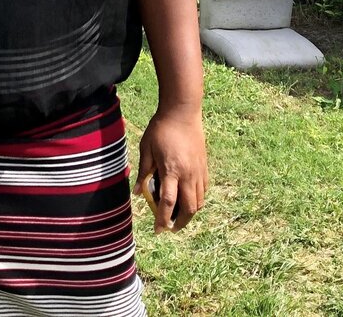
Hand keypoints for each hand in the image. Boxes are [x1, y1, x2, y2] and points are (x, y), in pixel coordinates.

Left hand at [134, 107, 206, 233]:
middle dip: (180, 223)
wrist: (183, 111)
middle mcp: (188, 174)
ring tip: (179, 216)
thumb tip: (137, 193)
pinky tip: (188, 199)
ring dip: (190, 213)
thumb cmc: (161, 128)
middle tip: (170, 228)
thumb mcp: (146, 149)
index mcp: (171, 170)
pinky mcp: (204, 166)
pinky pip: (204, 190)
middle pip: (188, 208)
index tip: (158, 230)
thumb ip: (144, 172)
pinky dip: (197, 200)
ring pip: (199, 201)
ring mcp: (198, 170)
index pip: (167, 202)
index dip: (163, 219)